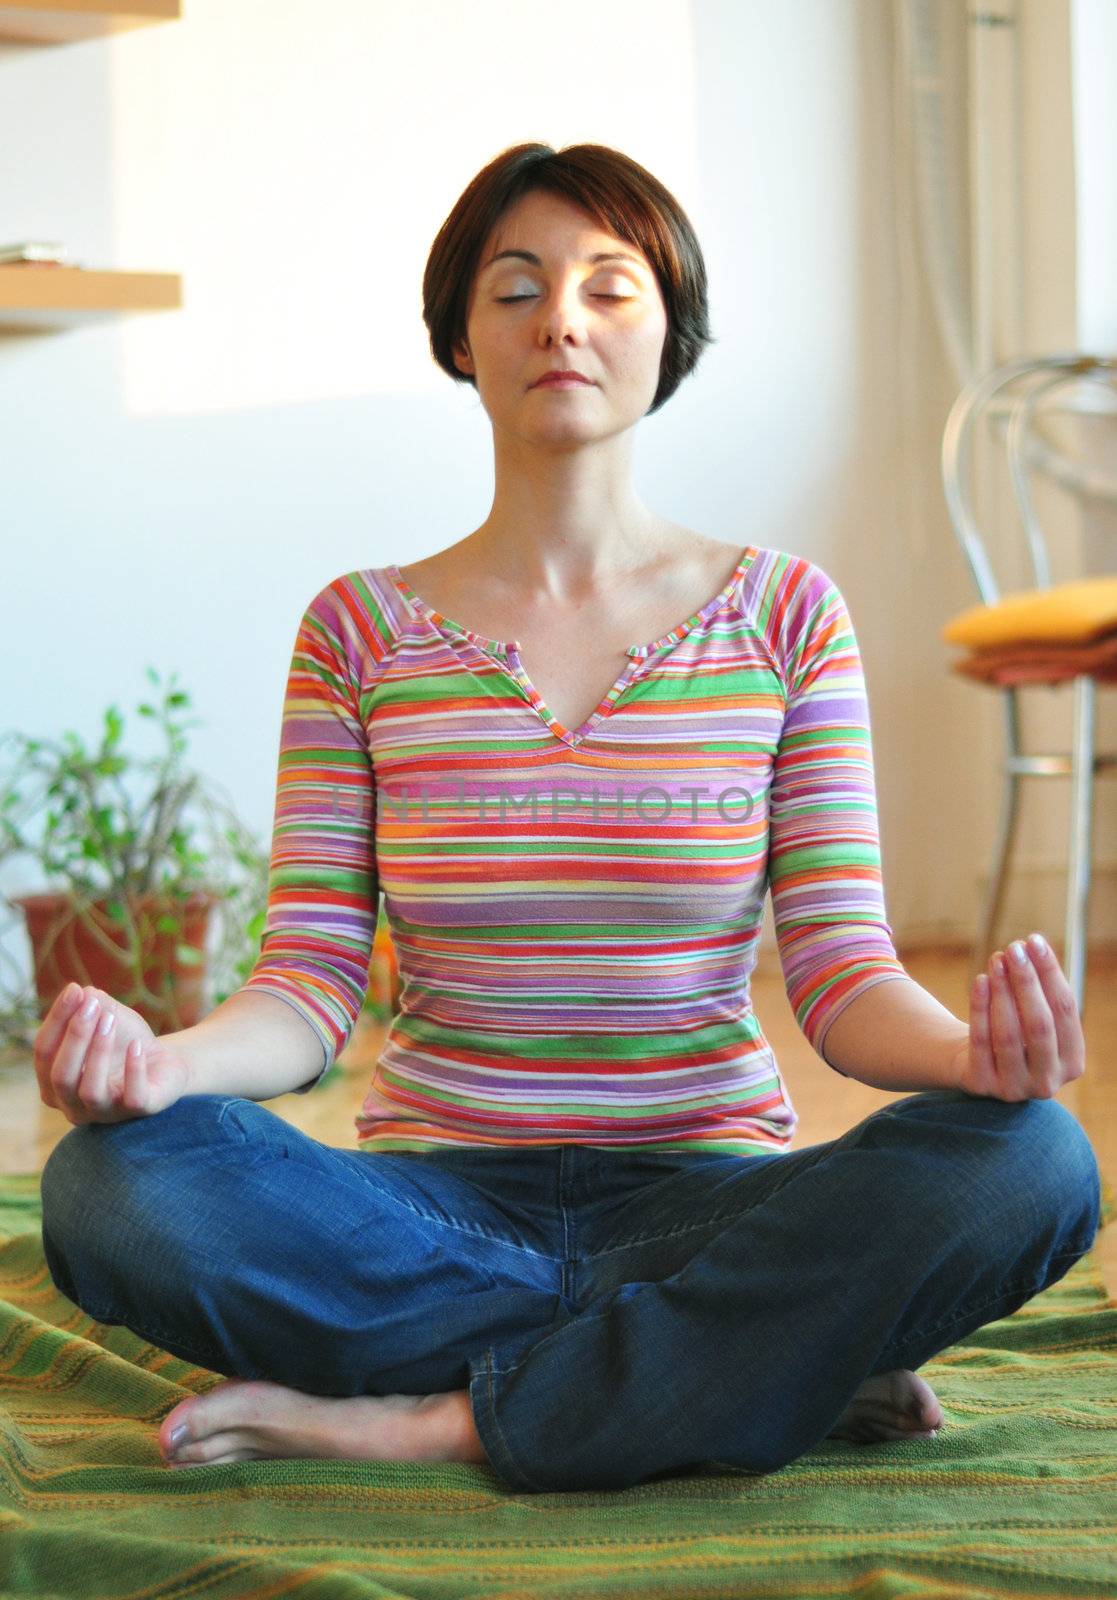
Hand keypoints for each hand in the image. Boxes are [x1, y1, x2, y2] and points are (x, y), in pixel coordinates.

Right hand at [34, 982, 191, 1124]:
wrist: (164, 1063)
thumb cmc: (124, 1042)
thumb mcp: (107, 1018)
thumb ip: (92, 1006)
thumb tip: (82, 992)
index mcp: (54, 1085)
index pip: (43, 1053)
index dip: (57, 1020)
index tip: (74, 990)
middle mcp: (73, 1106)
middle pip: (60, 1076)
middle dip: (75, 1036)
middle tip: (92, 1004)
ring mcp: (104, 1114)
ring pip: (91, 1090)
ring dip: (98, 1051)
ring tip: (110, 1019)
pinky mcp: (137, 1113)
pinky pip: (132, 1098)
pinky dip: (133, 1069)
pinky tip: (137, 1045)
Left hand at [951, 933, 1085, 1100]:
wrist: (975, 1065)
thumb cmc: (1014, 1031)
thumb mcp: (1034, 1015)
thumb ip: (1041, 988)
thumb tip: (1033, 945)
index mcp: (1072, 1062)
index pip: (1065, 1011)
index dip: (1050, 974)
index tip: (1035, 941)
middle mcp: (1048, 1082)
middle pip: (1039, 1024)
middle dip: (1027, 982)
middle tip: (1014, 948)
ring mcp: (1014, 1088)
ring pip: (1008, 1034)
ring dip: (1002, 991)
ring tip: (996, 958)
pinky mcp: (981, 1084)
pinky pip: (980, 1041)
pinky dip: (980, 1008)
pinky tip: (980, 980)